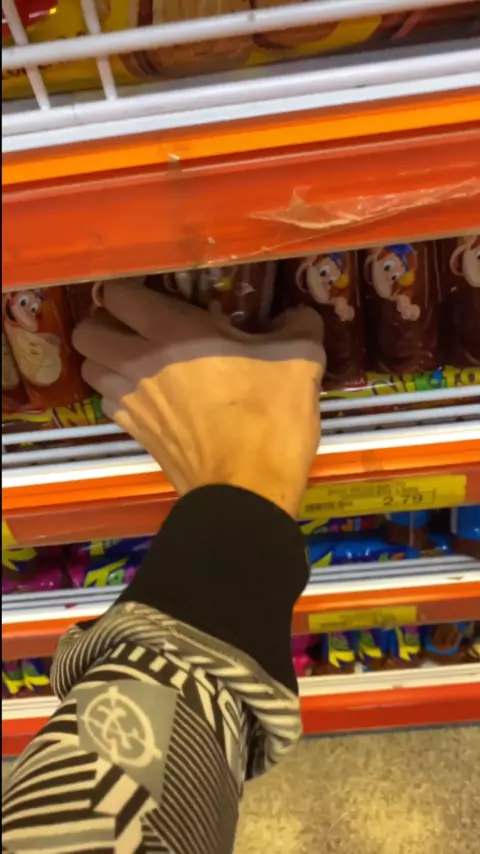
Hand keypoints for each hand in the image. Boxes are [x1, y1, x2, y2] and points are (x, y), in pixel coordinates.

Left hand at [73, 279, 324, 517]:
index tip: (155, 291)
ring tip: (139, 359)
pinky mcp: (133, 432)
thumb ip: (297, 323)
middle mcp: (137, 361)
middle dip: (107, 323)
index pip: (117, 293)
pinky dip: (119, 394)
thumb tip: (296, 315)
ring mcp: (130, 400)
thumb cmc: (270, 416)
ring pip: (90, 366)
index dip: (130, 288)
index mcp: (171, 330)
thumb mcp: (300, 357)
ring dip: (107, 359)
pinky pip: (107, 401)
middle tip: (140, 326)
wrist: (248, 489)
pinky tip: (150, 395)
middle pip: (86, 330)